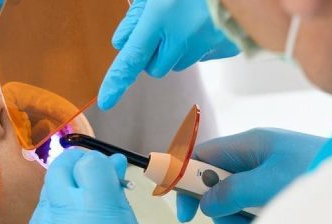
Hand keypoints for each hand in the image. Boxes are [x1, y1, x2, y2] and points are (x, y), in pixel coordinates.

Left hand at [23, 150, 169, 223]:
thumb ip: (118, 202)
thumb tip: (108, 168)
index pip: (88, 166)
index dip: (100, 163)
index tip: (109, 170)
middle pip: (60, 174)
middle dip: (77, 168)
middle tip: (94, 179)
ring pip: (47, 198)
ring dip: (66, 196)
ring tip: (87, 216)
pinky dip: (55, 223)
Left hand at [97, 0, 238, 109]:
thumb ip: (137, 16)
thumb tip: (123, 42)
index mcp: (160, 17)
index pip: (132, 58)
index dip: (116, 82)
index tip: (106, 100)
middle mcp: (182, 37)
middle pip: (155, 68)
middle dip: (152, 55)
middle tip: (160, 29)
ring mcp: (206, 45)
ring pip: (179, 63)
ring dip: (177, 49)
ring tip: (187, 20)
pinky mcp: (225, 48)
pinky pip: (203, 56)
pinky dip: (199, 45)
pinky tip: (205, 23)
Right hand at [177, 128, 326, 223]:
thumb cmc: (319, 171)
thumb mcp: (271, 182)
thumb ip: (234, 191)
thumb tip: (206, 204)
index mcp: (250, 144)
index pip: (202, 156)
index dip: (185, 179)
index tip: (184, 210)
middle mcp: (257, 158)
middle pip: (218, 186)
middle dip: (224, 210)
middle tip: (242, 223)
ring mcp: (270, 177)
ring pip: (237, 204)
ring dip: (245, 221)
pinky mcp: (282, 194)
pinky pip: (257, 212)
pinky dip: (262, 223)